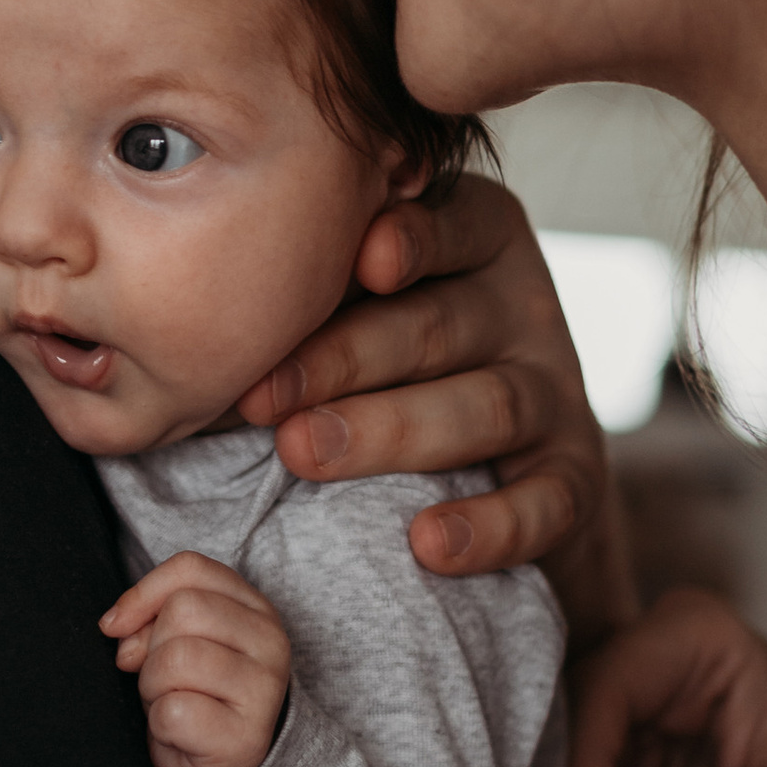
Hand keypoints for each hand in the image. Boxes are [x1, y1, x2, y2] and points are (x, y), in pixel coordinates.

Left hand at [99, 551, 291, 766]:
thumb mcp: (175, 638)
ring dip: (154, 687)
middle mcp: (271, 642)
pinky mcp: (245, 739)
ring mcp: (264, 691)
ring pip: (175, 659)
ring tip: (171, 703)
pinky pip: (174, 711)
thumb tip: (116, 626)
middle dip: (151, 648)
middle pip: (181, 612)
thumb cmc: (193, 691)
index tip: (120, 628)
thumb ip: (151, 615)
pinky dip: (160, 724)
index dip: (143, 595)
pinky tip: (179, 733)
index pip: (191, 569)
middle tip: (162, 679)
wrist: (216, 764)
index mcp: (255, 608)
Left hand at [236, 172, 633, 635]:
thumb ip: (306, 282)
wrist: (493, 455)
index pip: (448, 223)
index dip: (406, 240)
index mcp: (474, 234)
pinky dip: (492, 525)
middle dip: (345, 358)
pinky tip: (428, 544)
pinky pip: (548, 500)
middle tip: (260, 396)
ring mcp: (555, 386)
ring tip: (304, 455)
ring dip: (391, 432)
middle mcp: (519, 302)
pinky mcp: (575, 470)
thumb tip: (192, 294)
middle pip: (440, 324)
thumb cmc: (378, 354)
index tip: (357, 260)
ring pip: (487, 405)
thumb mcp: (354, 296)